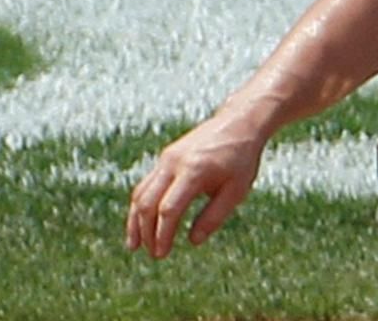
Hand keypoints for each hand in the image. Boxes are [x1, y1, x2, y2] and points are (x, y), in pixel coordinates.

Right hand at [123, 110, 270, 259]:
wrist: (239, 123)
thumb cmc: (241, 159)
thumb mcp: (236, 190)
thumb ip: (214, 216)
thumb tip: (192, 241)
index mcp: (194, 170)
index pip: (169, 209)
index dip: (162, 234)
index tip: (162, 254)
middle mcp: (175, 163)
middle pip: (148, 202)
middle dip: (146, 232)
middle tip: (153, 254)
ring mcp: (166, 158)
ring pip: (141, 193)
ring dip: (136, 221)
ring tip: (135, 245)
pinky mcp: (165, 158)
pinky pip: (146, 184)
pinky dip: (140, 206)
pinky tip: (141, 223)